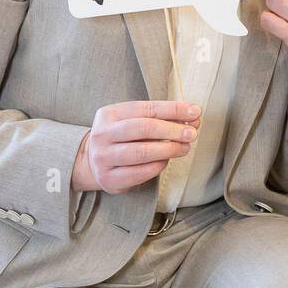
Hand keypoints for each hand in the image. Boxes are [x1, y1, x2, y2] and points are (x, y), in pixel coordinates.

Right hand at [71, 100, 201, 193]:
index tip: (195, 112)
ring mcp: (103, 157)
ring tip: (185, 147)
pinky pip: (140, 172)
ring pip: (142, 152)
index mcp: (109, 114)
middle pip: (143, 128)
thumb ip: (161, 117)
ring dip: (169, 149)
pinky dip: (158, 165)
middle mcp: (103, 134)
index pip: (147, 108)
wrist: (92, 162)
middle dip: (172, 130)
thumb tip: (193, 116)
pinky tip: (167, 161)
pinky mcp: (109, 178)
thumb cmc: (122, 138)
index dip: (173, 109)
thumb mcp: (134, 121)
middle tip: (192, 133)